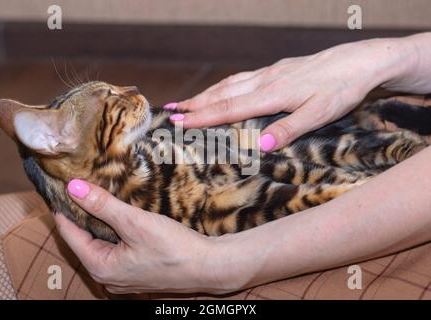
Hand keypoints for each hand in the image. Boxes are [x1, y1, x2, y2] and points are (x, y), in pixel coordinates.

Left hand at [54, 179, 236, 293]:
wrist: (208, 266)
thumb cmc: (173, 248)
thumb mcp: (134, 222)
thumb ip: (103, 205)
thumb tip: (74, 188)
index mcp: (101, 267)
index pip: (70, 236)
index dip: (65, 211)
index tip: (61, 190)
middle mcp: (109, 277)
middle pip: (86, 242)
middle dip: (83, 217)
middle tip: (81, 191)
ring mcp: (124, 277)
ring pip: (103, 245)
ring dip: (101, 224)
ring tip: (99, 200)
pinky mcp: (138, 272)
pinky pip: (118, 250)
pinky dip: (116, 233)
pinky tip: (122, 219)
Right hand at [166, 37, 417, 150]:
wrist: (361, 61)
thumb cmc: (342, 88)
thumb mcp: (321, 113)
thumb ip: (290, 128)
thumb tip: (261, 146)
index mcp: (273, 95)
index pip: (230, 108)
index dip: (203, 116)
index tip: (179, 122)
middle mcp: (266, 81)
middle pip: (223, 93)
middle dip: (195, 104)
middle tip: (170, 112)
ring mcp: (271, 73)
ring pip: (231, 83)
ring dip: (206, 94)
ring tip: (187, 101)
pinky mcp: (278, 69)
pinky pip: (243, 78)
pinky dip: (225, 86)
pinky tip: (223, 89)